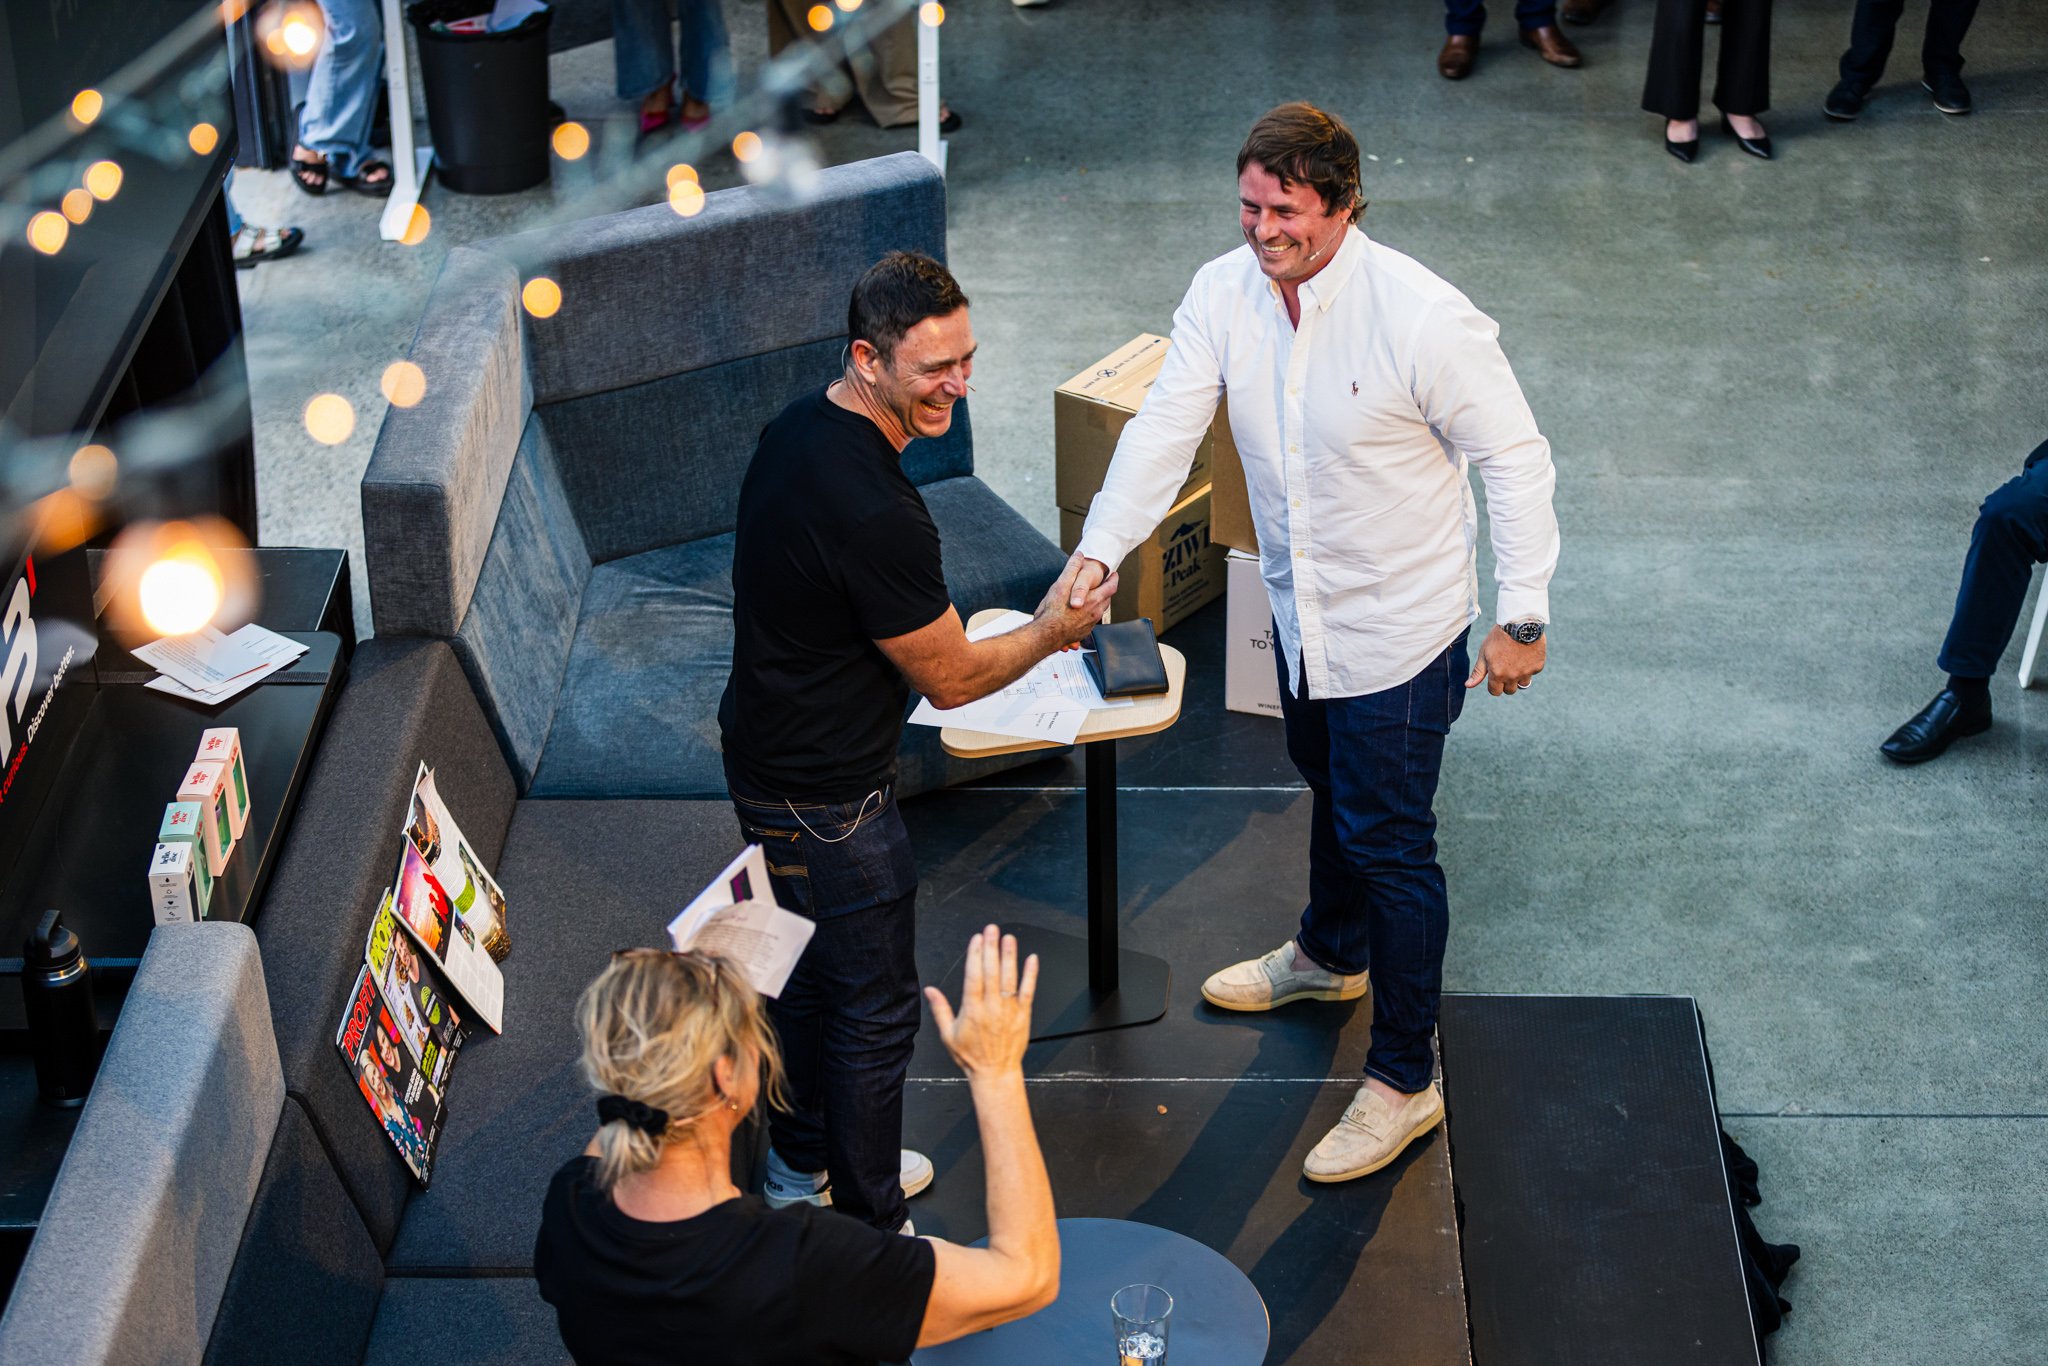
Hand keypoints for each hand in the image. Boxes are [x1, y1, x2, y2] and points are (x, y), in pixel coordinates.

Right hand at [924, 925, 1037, 1082]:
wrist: (995, 1073)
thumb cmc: (971, 1056)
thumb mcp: (948, 1035)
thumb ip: (940, 1009)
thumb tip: (930, 990)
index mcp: (972, 1011)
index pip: (973, 977)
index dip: (975, 956)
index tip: (976, 939)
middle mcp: (992, 1008)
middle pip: (991, 972)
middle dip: (991, 948)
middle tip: (992, 929)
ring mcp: (1009, 1010)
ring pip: (1009, 978)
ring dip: (1009, 956)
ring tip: (1008, 938)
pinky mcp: (1023, 1015)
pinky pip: (1028, 991)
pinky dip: (1031, 974)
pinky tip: (1031, 959)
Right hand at [1035, 550, 1117, 649]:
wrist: (1046, 636)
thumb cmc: (1053, 612)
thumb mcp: (1061, 585)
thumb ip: (1072, 569)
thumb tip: (1079, 555)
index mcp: (1094, 600)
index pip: (1111, 587)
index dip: (1113, 579)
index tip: (1114, 574)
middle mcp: (1095, 614)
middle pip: (1106, 601)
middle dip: (1106, 592)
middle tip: (1104, 585)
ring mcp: (1089, 625)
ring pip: (1098, 612)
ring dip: (1098, 604)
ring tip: (1092, 599)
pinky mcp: (1081, 634)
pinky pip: (1089, 623)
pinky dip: (1088, 616)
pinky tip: (1079, 615)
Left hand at [1466, 626, 1545, 695]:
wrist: (1520, 623)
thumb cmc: (1499, 637)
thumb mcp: (1484, 653)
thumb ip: (1478, 672)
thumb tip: (1468, 685)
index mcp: (1497, 674)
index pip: (1495, 692)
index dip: (1494, 685)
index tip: (1495, 676)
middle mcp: (1512, 676)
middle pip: (1509, 690)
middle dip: (1506, 683)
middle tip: (1506, 668)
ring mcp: (1527, 672)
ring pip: (1523, 684)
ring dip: (1519, 677)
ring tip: (1516, 662)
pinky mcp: (1538, 666)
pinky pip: (1533, 672)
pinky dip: (1529, 666)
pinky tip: (1525, 654)